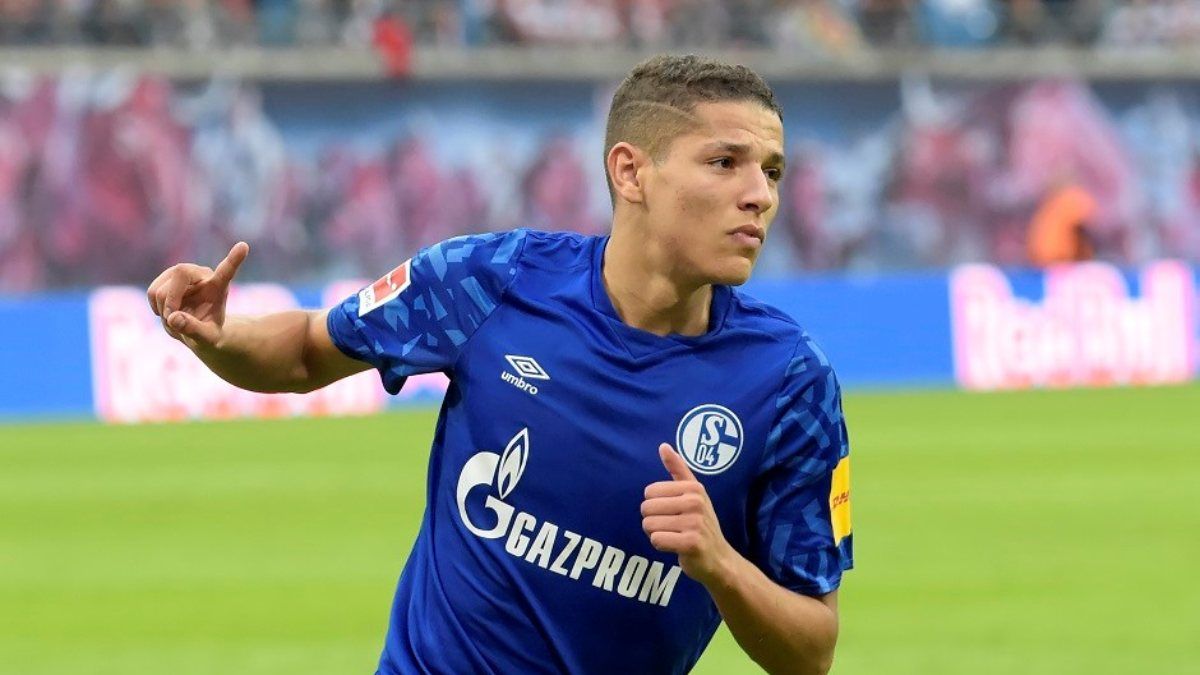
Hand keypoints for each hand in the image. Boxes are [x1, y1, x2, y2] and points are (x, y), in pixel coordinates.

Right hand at [146, 242, 248, 350]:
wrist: (197, 330)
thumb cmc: (208, 334)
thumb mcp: (207, 339)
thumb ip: (194, 330)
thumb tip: (173, 318)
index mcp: (219, 286)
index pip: (227, 270)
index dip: (234, 259)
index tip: (244, 246)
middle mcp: (201, 274)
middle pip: (178, 275)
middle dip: (170, 301)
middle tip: (172, 321)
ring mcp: (182, 273)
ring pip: (159, 288)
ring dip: (162, 309)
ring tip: (176, 320)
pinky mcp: (167, 278)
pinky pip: (152, 291)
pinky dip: (156, 307)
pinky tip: (168, 313)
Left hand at [642, 443, 735, 585]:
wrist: (719, 559)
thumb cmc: (702, 524)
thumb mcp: (694, 494)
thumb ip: (678, 470)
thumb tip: (663, 446)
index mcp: (694, 488)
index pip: (649, 492)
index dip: (654, 505)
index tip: (672, 513)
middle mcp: (695, 502)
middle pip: (646, 508)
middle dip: (653, 521)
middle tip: (671, 527)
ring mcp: (694, 523)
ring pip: (649, 525)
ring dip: (656, 534)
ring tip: (674, 536)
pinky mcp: (690, 543)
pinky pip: (656, 540)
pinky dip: (660, 545)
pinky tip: (675, 547)